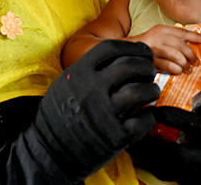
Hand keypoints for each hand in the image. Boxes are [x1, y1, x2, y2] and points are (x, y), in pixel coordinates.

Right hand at [34, 40, 159, 180]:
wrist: (49, 153)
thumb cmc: (61, 114)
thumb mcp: (67, 83)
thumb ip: (91, 68)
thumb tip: (126, 55)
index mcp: (78, 74)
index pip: (111, 48)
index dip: (133, 47)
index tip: (144, 52)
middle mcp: (91, 90)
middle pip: (131, 66)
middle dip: (146, 67)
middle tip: (149, 72)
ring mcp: (104, 114)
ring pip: (141, 91)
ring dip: (152, 89)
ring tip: (151, 92)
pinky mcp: (115, 137)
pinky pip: (144, 120)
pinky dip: (150, 116)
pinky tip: (146, 115)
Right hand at [128, 24, 200, 73]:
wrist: (128, 49)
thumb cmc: (148, 44)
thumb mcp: (161, 37)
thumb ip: (174, 40)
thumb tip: (192, 46)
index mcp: (164, 29)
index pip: (184, 33)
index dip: (198, 37)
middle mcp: (159, 36)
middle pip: (182, 45)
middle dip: (191, 56)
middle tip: (196, 63)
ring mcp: (154, 47)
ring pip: (175, 55)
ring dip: (184, 64)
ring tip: (188, 69)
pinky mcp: (150, 58)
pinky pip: (166, 64)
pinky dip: (175, 69)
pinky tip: (178, 72)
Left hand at [128, 104, 200, 184]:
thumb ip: (199, 110)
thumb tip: (171, 95)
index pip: (191, 124)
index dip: (168, 117)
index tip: (151, 110)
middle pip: (175, 154)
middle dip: (150, 145)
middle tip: (132, 133)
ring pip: (170, 171)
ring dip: (148, 160)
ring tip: (132, 147)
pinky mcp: (198, 184)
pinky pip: (173, 179)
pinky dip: (156, 169)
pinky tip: (144, 160)